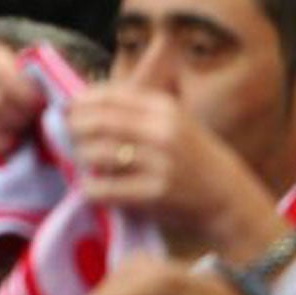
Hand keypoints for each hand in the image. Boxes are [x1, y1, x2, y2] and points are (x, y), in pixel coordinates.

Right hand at [0, 40, 43, 160]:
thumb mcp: (30, 78)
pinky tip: (4, 145)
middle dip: (17, 117)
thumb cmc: (20, 96)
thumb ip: (42, 78)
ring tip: (19, 134)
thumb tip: (54, 89)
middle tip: (29, 124)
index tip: (39, 106)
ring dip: (6, 132)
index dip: (22, 93)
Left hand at [67, 84, 289, 258]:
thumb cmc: (193, 157)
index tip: (67, 109)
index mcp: (164, 108)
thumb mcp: (173, 121)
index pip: (108, 96)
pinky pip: (104, 188)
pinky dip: (89, 188)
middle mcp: (162, 132)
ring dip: (80, 158)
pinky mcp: (155, 194)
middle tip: (66, 136)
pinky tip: (91, 188)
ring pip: (94, 153)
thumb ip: (135, 109)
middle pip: (96, 122)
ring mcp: (159, 163)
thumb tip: (79, 100)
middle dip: (72, 128)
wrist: (230, 199)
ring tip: (83, 161)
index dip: (80, 102)